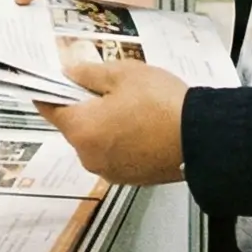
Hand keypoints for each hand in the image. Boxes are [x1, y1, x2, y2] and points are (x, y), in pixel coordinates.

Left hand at [36, 60, 188, 185]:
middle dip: (85, 107)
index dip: (51, 91)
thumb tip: (70, 73)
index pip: (49, 109)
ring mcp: (109, 171)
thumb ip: (89, 73)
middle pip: (74, 127)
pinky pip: (115, 155)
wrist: (202, 138)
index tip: (55, 81)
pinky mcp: (130, 178)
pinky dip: (120, 141)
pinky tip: (141, 125)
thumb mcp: (124, 74)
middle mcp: (89, 156)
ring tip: (130, 105)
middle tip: (106, 87)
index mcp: (81, 129)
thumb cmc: (161, 103)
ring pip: (96, 142)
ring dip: (104, 125)